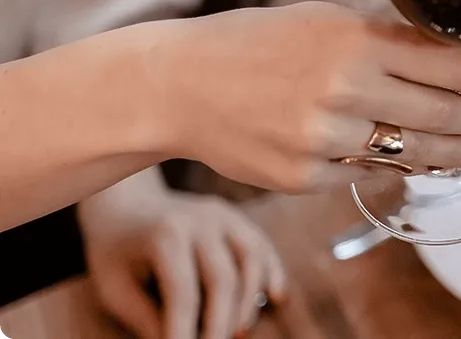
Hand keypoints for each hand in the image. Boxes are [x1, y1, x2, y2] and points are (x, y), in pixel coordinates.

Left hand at [80, 180, 284, 338]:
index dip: (184, 331)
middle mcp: (200, 219)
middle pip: (223, 278)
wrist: (126, 204)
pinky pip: (262, 244)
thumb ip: (146, 318)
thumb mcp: (116, 289)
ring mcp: (223, 214)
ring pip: (252, 258)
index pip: (183, 293)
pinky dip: (273, 271)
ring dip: (250, 301)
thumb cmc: (117, 254)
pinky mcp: (236, 216)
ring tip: (239, 331)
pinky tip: (275, 297)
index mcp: (165, 236)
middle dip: (221, 323)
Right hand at [139, 2, 460, 192]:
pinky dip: (390, 162)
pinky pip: (375, 174)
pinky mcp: (306, 179)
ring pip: (424, 155)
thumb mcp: (328, 20)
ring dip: (449, 148)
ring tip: (451, 138)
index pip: (459, 65)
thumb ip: (393, 40)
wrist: (180, 85)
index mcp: (356, 40)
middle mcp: (344, 90)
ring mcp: (324, 140)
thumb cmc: (262, 44)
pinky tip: (385, 146)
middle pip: (452, 115)